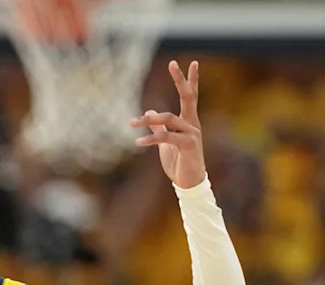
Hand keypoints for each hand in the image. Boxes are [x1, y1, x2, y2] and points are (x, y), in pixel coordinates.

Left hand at [130, 61, 204, 188]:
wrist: (188, 182)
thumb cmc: (179, 162)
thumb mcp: (165, 142)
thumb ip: (159, 126)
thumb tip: (149, 110)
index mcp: (188, 121)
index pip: (190, 96)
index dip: (190, 80)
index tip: (191, 62)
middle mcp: (192, 124)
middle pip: (187, 97)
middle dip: (180, 80)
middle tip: (172, 63)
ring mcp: (192, 134)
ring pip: (168, 118)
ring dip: (148, 119)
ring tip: (131, 122)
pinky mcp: (188, 145)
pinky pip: (166, 137)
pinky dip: (150, 138)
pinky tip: (138, 142)